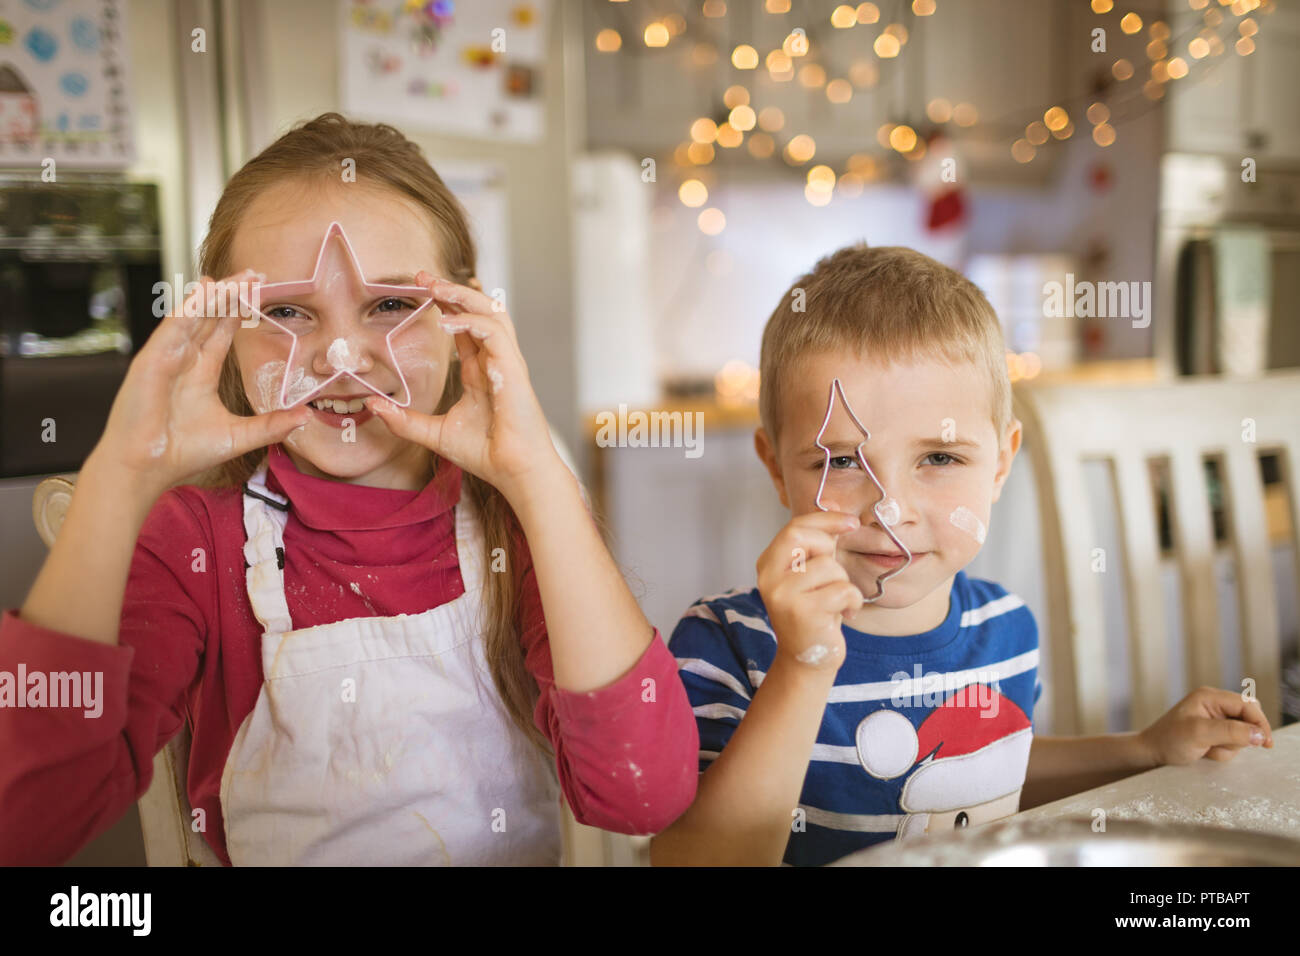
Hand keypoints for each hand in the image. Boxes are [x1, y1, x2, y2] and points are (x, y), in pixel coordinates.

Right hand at [91, 271, 311, 495]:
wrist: (147, 469)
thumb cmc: (182, 453)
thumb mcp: (239, 435)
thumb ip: (271, 425)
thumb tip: (305, 417)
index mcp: (200, 373)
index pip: (221, 331)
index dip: (238, 310)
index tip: (260, 291)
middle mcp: (183, 359)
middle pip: (209, 316)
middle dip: (231, 294)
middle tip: (256, 274)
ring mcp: (166, 357)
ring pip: (194, 315)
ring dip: (216, 295)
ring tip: (238, 277)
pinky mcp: (152, 359)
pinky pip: (174, 326)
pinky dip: (191, 307)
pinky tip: (207, 291)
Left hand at [367, 272, 561, 500]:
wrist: (514, 472)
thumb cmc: (485, 454)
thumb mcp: (434, 434)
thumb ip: (405, 420)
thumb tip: (373, 405)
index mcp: (481, 372)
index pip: (465, 327)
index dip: (446, 306)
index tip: (420, 290)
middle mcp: (495, 362)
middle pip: (479, 311)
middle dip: (452, 290)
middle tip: (422, 277)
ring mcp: (507, 364)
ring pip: (492, 313)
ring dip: (463, 296)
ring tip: (436, 288)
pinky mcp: (513, 371)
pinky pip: (495, 334)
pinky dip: (471, 323)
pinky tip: (448, 322)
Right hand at [756, 511, 862, 671]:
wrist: (808, 659)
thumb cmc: (814, 611)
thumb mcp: (812, 573)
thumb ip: (818, 542)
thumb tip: (832, 502)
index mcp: (768, 564)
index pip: (794, 528)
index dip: (825, 519)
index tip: (851, 522)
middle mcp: (768, 578)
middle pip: (804, 539)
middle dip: (828, 550)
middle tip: (832, 573)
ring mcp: (782, 596)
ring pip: (830, 567)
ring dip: (844, 584)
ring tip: (836, 602)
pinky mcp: (803, 613)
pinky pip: (842, 590)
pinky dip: (853, 602)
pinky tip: (844, 615)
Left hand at [1137, 686, 1273, 765]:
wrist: (1152, 754)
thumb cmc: (1169, 740)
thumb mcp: (1199, 734)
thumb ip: (1231, 732)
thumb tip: (1260, 734)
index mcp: (1210, 696)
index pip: (1247, 705)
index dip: (1259, 722)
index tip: (1265, 743)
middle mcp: (1214, 704)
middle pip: (1248, 719)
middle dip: (1240, 736)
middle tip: (1220, 745)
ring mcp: (1215, 719)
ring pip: (1242, 735)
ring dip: (1228, 747)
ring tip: (1206, 749)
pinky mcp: (1215, 733)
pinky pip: (1232, 744)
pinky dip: (1223, 752)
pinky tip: (1205, 752)